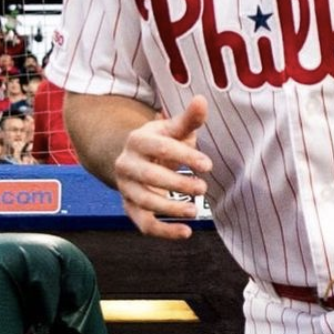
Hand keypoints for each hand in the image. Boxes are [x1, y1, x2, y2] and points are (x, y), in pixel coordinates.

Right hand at [113, 95, 211, 240]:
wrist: (135, 159)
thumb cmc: (162, 143)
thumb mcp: (173, 130)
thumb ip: (188, 119)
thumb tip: (202, 100)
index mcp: (137, 140)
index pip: (160, 148)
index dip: (185, 156)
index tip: (208, 165)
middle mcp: (126, 164)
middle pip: (150, 177)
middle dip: (178, 184)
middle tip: (203, 188)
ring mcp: (125, 188)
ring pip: (145, 202)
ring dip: (171, 209)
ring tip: (194, 211)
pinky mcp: (129, 208)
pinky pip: (144, 224)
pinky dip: (164, 232)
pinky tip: (185, 232)